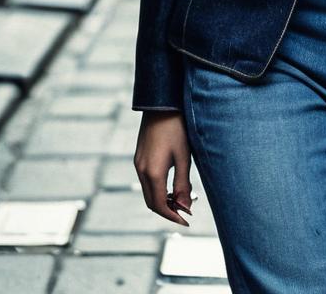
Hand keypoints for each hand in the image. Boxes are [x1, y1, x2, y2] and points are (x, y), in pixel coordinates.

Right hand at [133, 109, 194, 225]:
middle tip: (185, 213)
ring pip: (148, 192)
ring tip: (181, 200)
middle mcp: (141, 170)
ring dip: (162, 200)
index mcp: (152, 172)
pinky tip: (171, 184)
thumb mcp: (183, 156)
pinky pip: (146, 180)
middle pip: (151, 202)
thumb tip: (185, 207)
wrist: (161, 104)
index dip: (173, 216)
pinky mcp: (139, 156)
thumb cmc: (177, 128)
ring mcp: (138, 162)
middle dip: (167, 211)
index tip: (187, 221)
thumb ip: (183, 183)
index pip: (160, 205)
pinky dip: (158, 189)